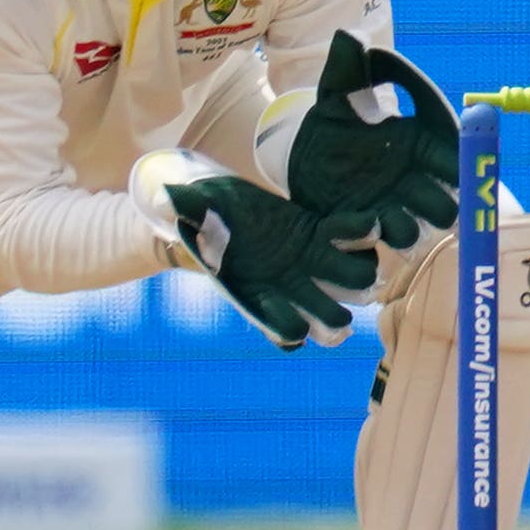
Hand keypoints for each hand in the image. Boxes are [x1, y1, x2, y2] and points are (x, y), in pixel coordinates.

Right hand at [135, 149, 378, 349]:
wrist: (219, 204)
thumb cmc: (201, 215)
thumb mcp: (192, 211)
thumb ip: (186, 210)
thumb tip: (166, 197)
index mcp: (259, 296)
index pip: (287, 332)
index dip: (297, 327)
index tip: (298, 308)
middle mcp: (290, 289)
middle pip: (331, 322)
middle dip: (341, 313)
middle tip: (344, 290)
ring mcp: (310, 265)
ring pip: (353, 288)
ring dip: (361, 276)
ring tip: (358, 253)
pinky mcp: (323, 237)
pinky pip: (356, 245)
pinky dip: (362, 236)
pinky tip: (357, 222)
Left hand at [268, 31, 462, 259]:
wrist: (300, 152)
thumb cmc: (333, 117)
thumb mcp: (335, 90)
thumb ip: (347, 66)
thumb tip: (350, 38)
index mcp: (420, 144)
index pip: (455, 157)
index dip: (461, 164)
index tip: (452, 165)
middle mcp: (413, 181)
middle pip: (447, 205)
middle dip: (440, 206)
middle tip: (421, 202)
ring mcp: (390, 209)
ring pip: (415, 233)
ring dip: (404, 230)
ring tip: (380, 218)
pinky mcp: (362, 230)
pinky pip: (374, 246)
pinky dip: (364, 241)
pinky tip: (344, 225)